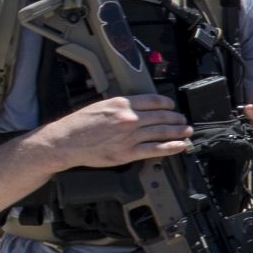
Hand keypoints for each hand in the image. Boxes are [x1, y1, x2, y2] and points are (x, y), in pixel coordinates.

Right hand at [39, 94, 190, 168]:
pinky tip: (180, 145)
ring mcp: (130, 136)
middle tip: (183, 119)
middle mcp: (129, 118)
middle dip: (176, 118)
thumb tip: (138, 108)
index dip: (167, 103)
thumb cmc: (79, 124)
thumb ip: (121, 106)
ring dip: (178, 131)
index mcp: (122, 103)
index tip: (172, 106)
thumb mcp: (101, 105)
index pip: (153, 101)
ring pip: (162, 132)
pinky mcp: (128, 152)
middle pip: (161, 116)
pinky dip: (171, 147)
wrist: (66, 141)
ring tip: (187, 131)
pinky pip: (156, 149)